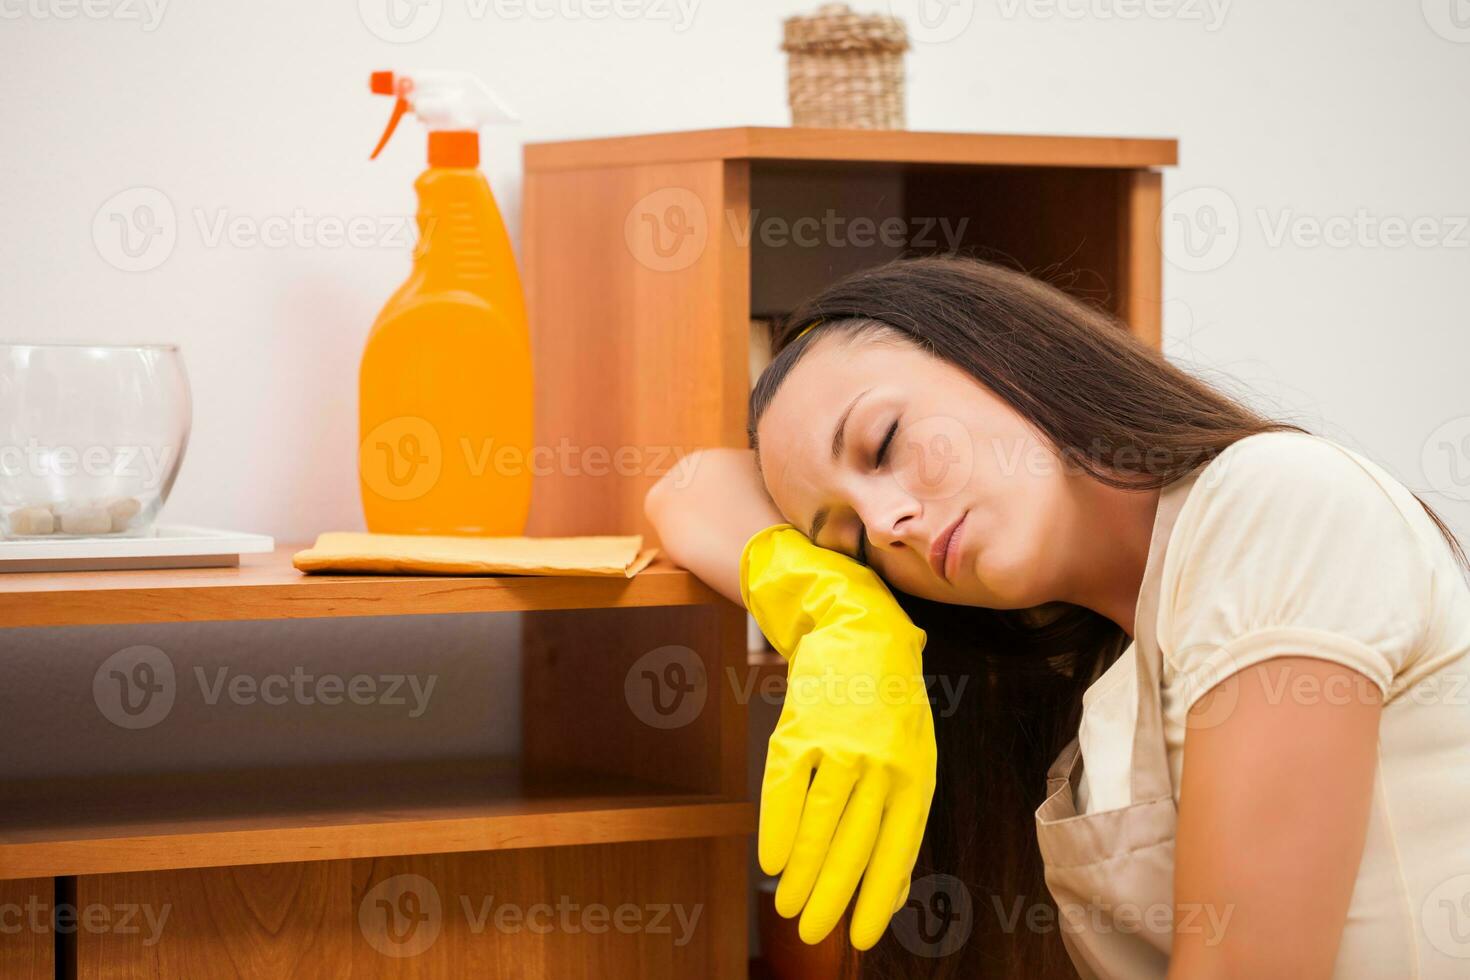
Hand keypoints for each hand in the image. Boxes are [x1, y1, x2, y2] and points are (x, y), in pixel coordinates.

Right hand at [741, 523, 936, 948]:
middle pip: (851, 845)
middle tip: (810, 932)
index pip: (894, 850)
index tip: (856, 937)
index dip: (874, 897)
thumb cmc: (892, 705)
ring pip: (816, 824)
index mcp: (915, 775)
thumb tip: (890, 895)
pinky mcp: (800, 728)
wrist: (861, 631)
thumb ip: (902, 821)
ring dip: (799, 872)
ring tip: (786, 906)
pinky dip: (776, 828)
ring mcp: (838, 744)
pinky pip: (785, 789)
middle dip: (829, 896)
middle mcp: (880, 764)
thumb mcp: (914, 758)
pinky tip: (769, 860)